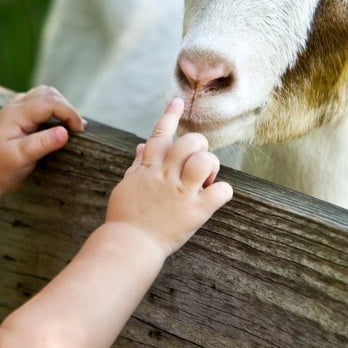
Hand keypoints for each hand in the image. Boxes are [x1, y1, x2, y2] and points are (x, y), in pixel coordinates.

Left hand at [0, 85, 84, 193]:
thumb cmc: (0, 168)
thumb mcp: (21, 158)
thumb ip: (42, 144)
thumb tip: (65, 132)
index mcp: (16, 114)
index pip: (49, 103)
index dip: (69, 113)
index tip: (79, 130)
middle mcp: (15, 106)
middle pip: (49, 94)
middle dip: (67, 108)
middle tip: (78, 129)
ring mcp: (16, 109)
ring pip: (45, 94)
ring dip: (61, 106)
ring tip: (72, 125)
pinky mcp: (19, 115)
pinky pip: (40, 102)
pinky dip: (54, 108)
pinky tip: (61, 123)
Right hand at [106, 98, 232, 254]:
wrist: (128, 246)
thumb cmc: (125, 218)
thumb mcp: (127, 186)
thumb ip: (137, 166)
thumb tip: (141, 146)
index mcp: (148, 169)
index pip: (160, 134)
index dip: (170, 116)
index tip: (179, 101)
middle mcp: (165, 176)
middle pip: (190, 142)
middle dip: (199, 146)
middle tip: (197, 162)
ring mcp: (181, 193)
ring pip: (205, 160)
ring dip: (210, 166)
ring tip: (205, 180)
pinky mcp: (196, 212)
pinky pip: (221, 191)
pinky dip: (223, 191)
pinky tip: (214, 197)